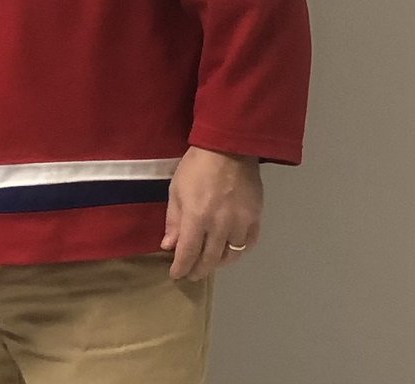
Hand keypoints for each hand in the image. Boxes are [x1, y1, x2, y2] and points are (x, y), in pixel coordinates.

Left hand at [161, 146, 261, 280]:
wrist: (229, 149)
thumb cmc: (195, 166)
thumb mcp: (176, 189)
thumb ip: (174, 220)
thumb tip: (169, 247)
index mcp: (197, 218)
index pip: (188, 253)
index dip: (181, 268)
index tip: (176, 275)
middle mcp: (220, 226)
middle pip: (210, 260)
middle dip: (198, 270)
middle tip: (191, 275)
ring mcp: (241, 224)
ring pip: (230, 256)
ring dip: (218, 263)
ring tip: (208, 264)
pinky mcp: (256, 219)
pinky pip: (248, 244)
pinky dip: (237, 252)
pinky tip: (229, 251)